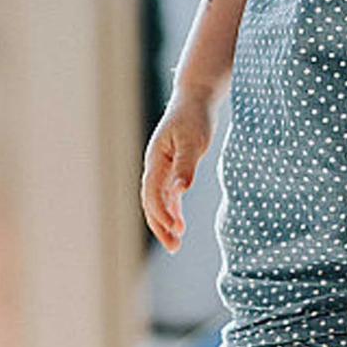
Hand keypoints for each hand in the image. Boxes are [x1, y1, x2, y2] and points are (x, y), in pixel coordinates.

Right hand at [140, 87, 216, 251]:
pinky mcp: (171, 170)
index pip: (153, 192)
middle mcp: (154, 166)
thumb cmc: (195, 118)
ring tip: (175, 244)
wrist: (195, 99)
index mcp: (156, 159)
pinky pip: (167, 196)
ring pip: (158, 202)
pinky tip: (180, 226)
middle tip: (173, 247)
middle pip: (151, 202)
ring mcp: (161, 169)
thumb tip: (179, 191)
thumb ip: (186, 166)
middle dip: (160, 226)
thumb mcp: (194, 141)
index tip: (175, 230)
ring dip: (165, 223)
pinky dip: (172, 212)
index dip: (161, 213)